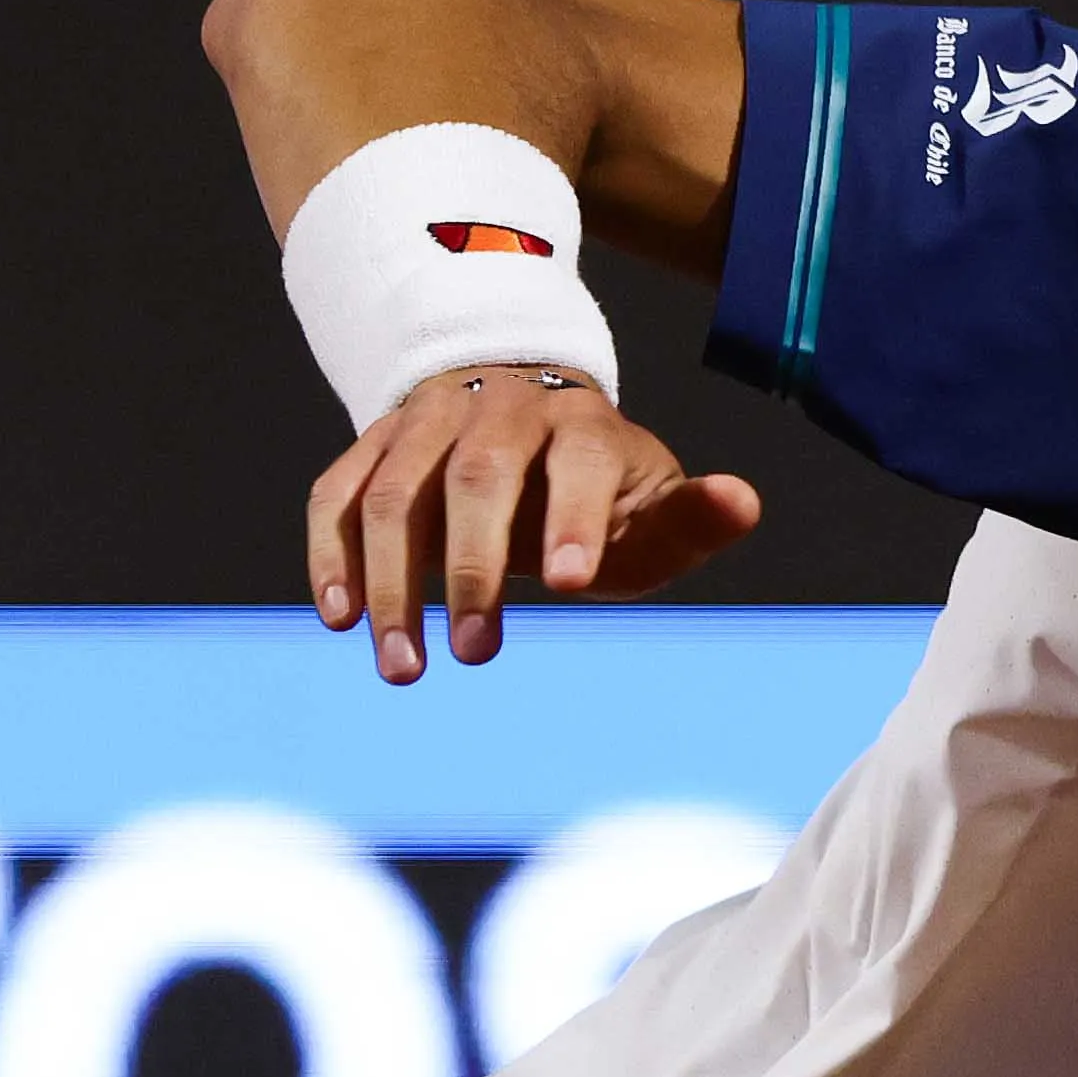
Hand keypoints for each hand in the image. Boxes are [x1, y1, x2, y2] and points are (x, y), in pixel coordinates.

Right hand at [301, 369, 760, 680]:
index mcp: (583, 422)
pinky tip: (343, 619)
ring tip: (403, 668)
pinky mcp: (375, 444)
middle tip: (476, 654)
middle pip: (478, 476)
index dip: (577, 516)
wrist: (520, 410)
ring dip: (393, 583)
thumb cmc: (596, 487)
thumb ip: (692, 518)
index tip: (570, 585)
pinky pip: (339, 493)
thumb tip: (744, 500)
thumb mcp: (651, 505)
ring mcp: (429, 421)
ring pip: (396, 492)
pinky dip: (334, 555)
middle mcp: (501, 408)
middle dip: (475, 568)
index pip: (583, 460)